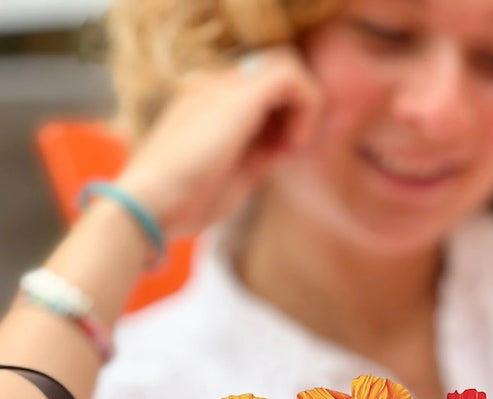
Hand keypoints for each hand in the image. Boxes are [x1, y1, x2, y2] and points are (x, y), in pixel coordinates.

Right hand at [115, 47, 322, 236]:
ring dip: (304, 107)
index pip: (259, 94)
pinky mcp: (238, 94)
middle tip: (292, 149)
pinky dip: (307, 107)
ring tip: (293, 146)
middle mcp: (215, 87)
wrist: (152, 202)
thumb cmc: (186, 202)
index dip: (282, 121)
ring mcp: (224, 85)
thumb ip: (259, 156)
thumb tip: (284, 146)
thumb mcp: (234, 177)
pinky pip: (292, 76)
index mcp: (208, 104)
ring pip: (286, 67)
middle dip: (296, 110)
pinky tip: (293, 143)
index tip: (281, 156)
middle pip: (274, 76)